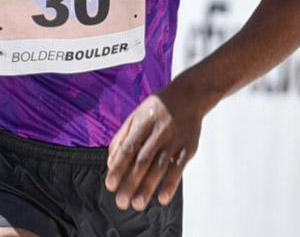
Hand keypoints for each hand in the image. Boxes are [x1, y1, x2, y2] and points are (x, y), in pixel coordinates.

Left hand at [104, 86, 203, 210]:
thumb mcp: (136, 117)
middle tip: (121, 202)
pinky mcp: (189, 147)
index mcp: (143, 123)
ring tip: (138, 204)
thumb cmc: (157, 110)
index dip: (118, 168)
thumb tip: (110, 164)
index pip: (128, 148)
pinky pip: (179, 167)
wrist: (189, 96)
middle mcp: (159, 131)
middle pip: (143, 160)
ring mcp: (175, 140)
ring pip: (160, 166)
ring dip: (148, 187)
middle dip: (131, 182)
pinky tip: (162, 198)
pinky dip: (171, 184)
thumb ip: (121, 138)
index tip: (110, 185)